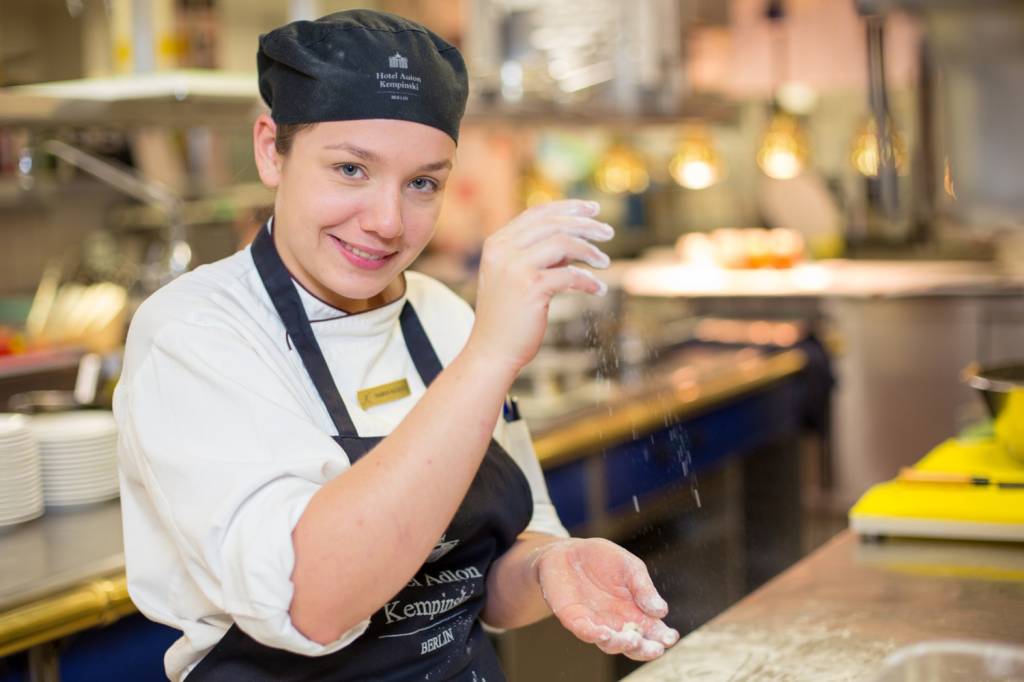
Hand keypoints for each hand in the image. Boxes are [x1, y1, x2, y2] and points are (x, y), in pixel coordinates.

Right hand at [467, 200, 613, 372]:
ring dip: (589, 250)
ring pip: (563, 243)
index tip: (592, 210)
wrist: (492, 351)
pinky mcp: (530, 288)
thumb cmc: (508, 316)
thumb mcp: (517, 277)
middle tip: (608, 232)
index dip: (567, 208)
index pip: (537, 213)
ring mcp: (514, 268)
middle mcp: (502, 250)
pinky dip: (587, 281)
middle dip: (585, 225)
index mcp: (497, 243)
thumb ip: (539, 255)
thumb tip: (575, 239)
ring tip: (605, 262)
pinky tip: (598, 289)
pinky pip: (569, 275)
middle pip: (553, 224)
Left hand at [533, 538, 679, 660]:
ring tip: (633, 640)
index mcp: (636, 611)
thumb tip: (661, 611)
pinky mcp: (575, 619)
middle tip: (656, 649)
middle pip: (634, 645)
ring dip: (622, 645)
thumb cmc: (602, 559)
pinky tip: (604, 633)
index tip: (671, 637)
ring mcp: (597, 623)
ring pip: (611, 644)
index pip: (653, 631)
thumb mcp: (629, 567)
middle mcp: (618, 622)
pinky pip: (585, 632)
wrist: (568, 551)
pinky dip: (594, 635)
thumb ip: (643, 588)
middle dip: (646, 650)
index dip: (663, 637)